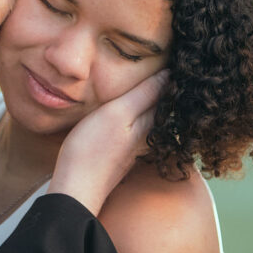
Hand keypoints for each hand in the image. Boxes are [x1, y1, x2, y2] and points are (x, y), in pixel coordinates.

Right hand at [47, 70, 166, 215]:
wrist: (76, 188)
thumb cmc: (92, 148)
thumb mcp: (118, 113)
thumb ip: (143, 95)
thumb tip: (169, 76)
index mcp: (146, 123)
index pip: (164, 96)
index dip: (169, 79)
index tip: (177, 63)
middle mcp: (143, 137)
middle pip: (158, 110)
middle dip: (164, 92)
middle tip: (170, 72)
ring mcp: (131, 150)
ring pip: (147, 122)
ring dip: (152, 106)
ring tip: (154, 89)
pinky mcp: (118, 158)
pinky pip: (135, 133)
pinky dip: (139, 120)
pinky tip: (133, 118)